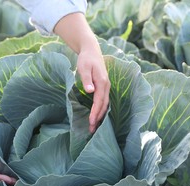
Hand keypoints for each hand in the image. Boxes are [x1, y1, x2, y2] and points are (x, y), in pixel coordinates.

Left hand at [53, 13, 109, 132]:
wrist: (91, 50)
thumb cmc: (86, 59)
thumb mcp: (83, 67)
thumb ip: (86, 79)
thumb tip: (90, 91)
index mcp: (102, 82)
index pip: (99, 101)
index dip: (95, 112)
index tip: (91, 122)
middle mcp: (106, 86)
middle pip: (104, 106)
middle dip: (98, 118)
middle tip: (92, 130)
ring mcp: (106, 87)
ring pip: (105, 105)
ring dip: (100, 116)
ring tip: (94, 127)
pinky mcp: (103, 88)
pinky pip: (103, 102)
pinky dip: (100, 111)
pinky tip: (96, 117)